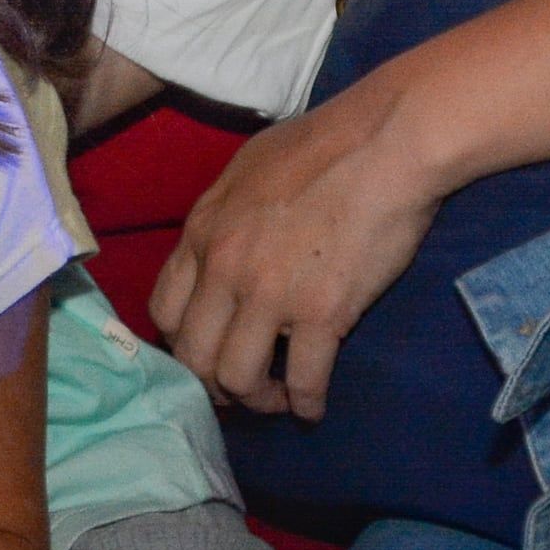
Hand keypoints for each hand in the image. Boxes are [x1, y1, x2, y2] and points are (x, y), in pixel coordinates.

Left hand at [144, 73, 445, 421]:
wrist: (385, 144)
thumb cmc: (322, 145)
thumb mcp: (245, 168)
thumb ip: (222, 215)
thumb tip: (217, 246)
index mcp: (203, 232)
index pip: (163, 311)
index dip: (181, 342)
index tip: (204, 351)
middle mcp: (225, 269)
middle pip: (193, 356)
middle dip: (211, 384)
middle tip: (237, 389)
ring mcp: (270, 295)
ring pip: (236, 378)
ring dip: (255, 399)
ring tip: (277, 397)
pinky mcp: (322, 315)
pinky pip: (303, 380)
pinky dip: (307, 403)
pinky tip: (314, 406)